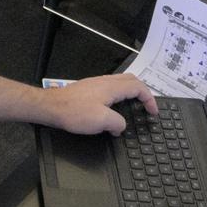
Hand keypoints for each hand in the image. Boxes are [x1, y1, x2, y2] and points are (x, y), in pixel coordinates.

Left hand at [43, 74, 158, 135]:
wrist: (52, 107)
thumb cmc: (75, 112)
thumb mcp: (102, 121)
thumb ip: (118, 123)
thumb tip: (120, 126)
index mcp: (112, 87)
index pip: (138, 87)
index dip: (150, 99)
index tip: (153, 112)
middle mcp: (105, 82)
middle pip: (131, 80)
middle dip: (143, 92)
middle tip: (147, 106)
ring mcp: (96, 84)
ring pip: (121, 83)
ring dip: (131, 93)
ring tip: (134, 107)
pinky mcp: (89, 89)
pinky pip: (111, 89)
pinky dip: (119, 97)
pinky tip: (114, 110)